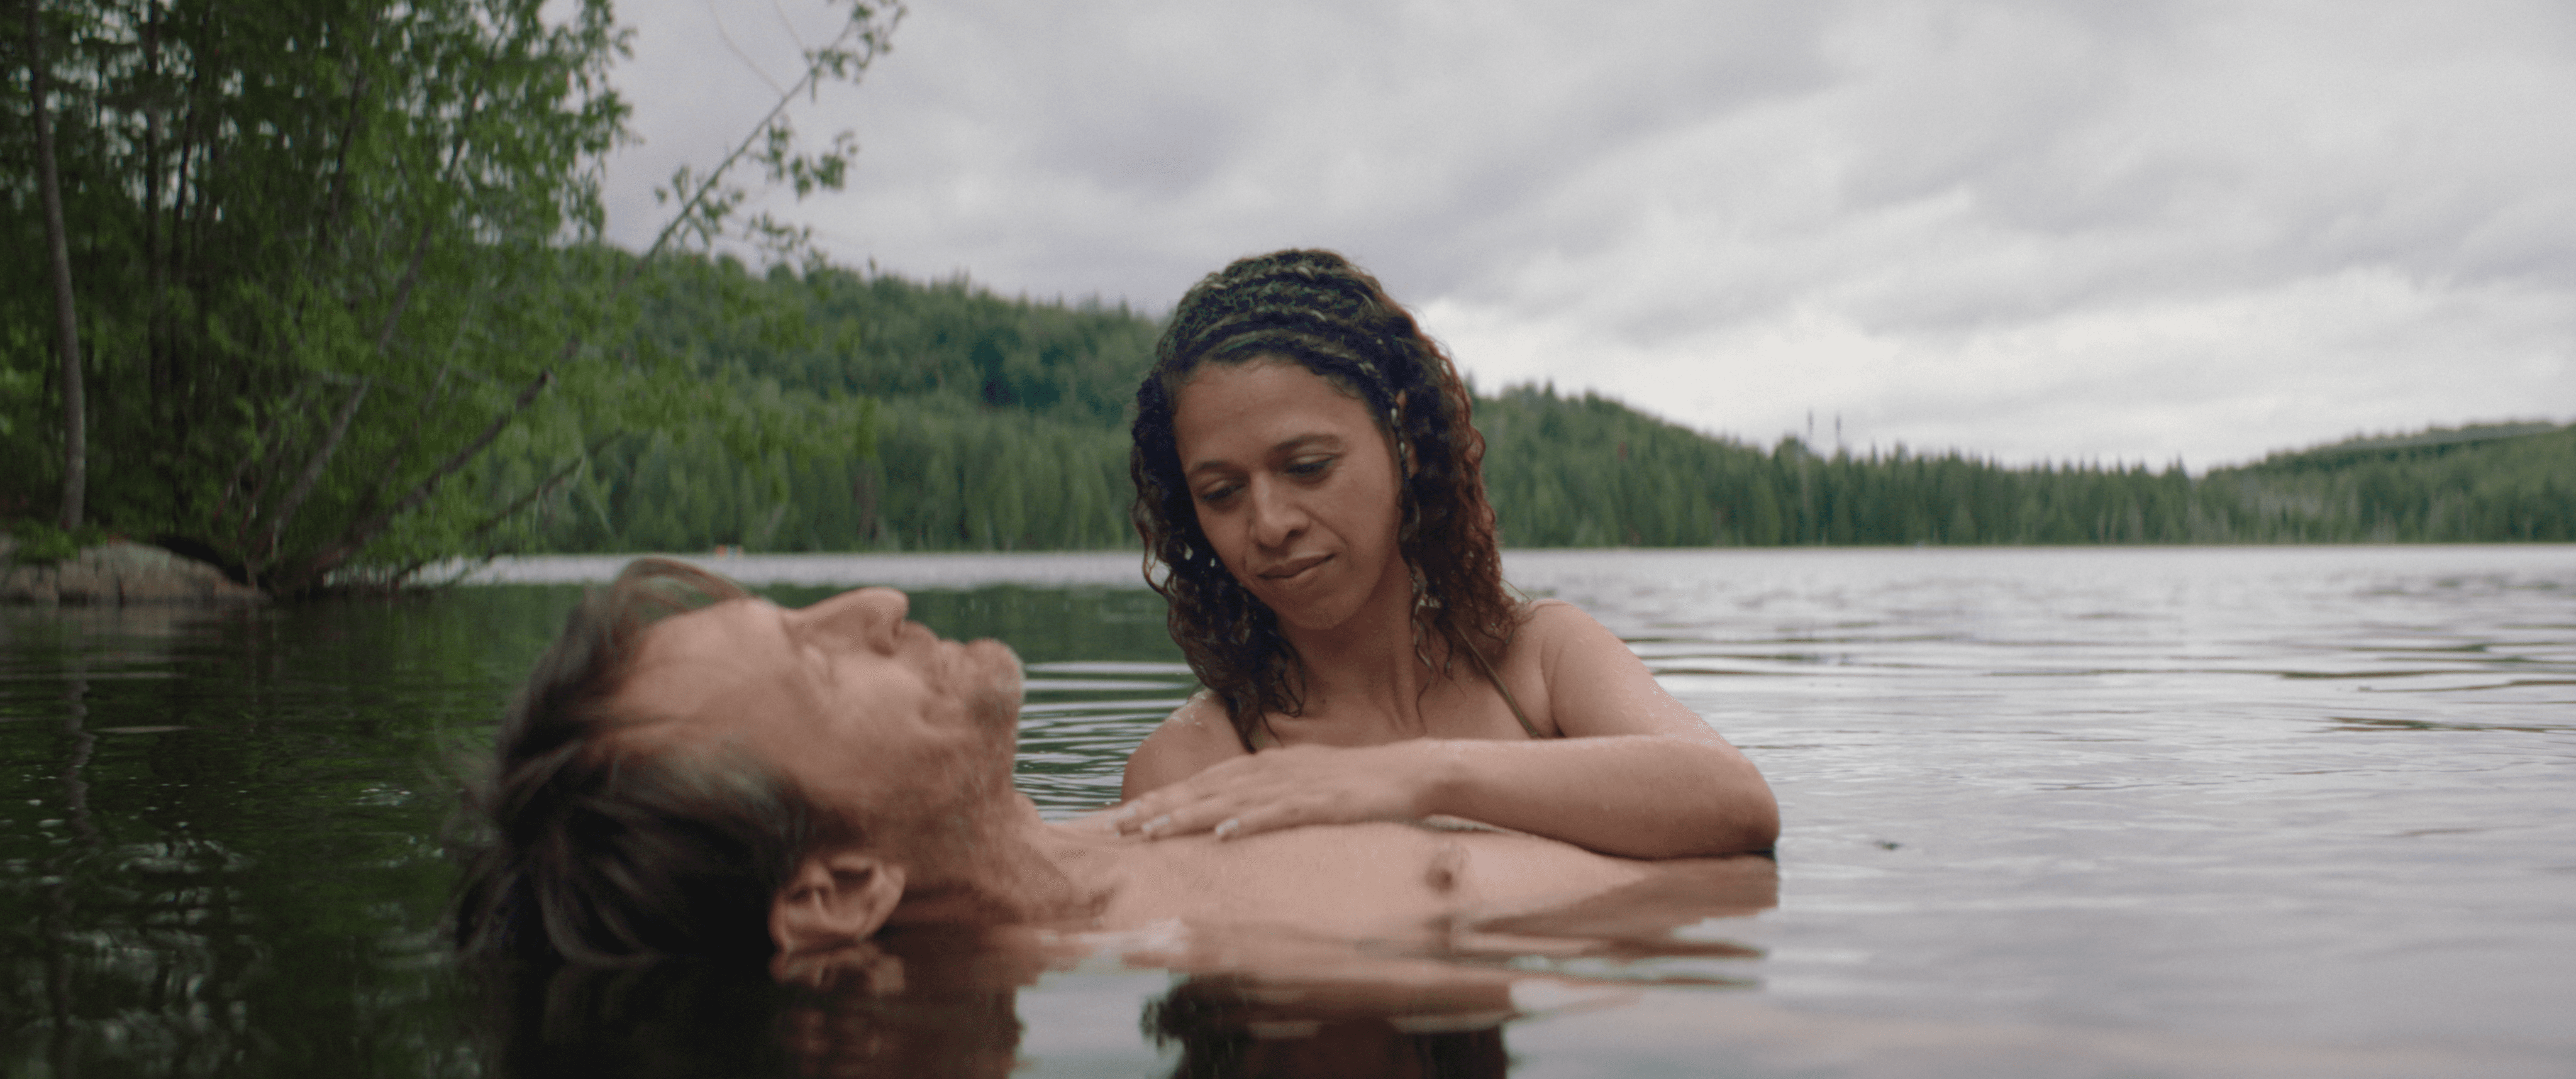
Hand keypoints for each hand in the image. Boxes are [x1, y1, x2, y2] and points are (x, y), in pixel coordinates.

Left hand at [1109, 741, 1444, 841]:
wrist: (1411, 771)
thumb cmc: (1356, 781)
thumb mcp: (1303, 782)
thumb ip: (1266, 793)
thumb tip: (1230, 812)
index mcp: (1266, 766)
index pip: (1204, 780)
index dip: (1164, 797)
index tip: (1126, 817)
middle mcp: (1273, 770)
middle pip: (1207, 788)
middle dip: (1162, 806)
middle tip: (1119, 827)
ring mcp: (1297, 784)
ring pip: (1232, 800)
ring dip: (1191, 814)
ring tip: (1154, 831)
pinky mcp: (1323, 802)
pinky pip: (1279, 813)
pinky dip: (1249, 821)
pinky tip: (1223, 833)